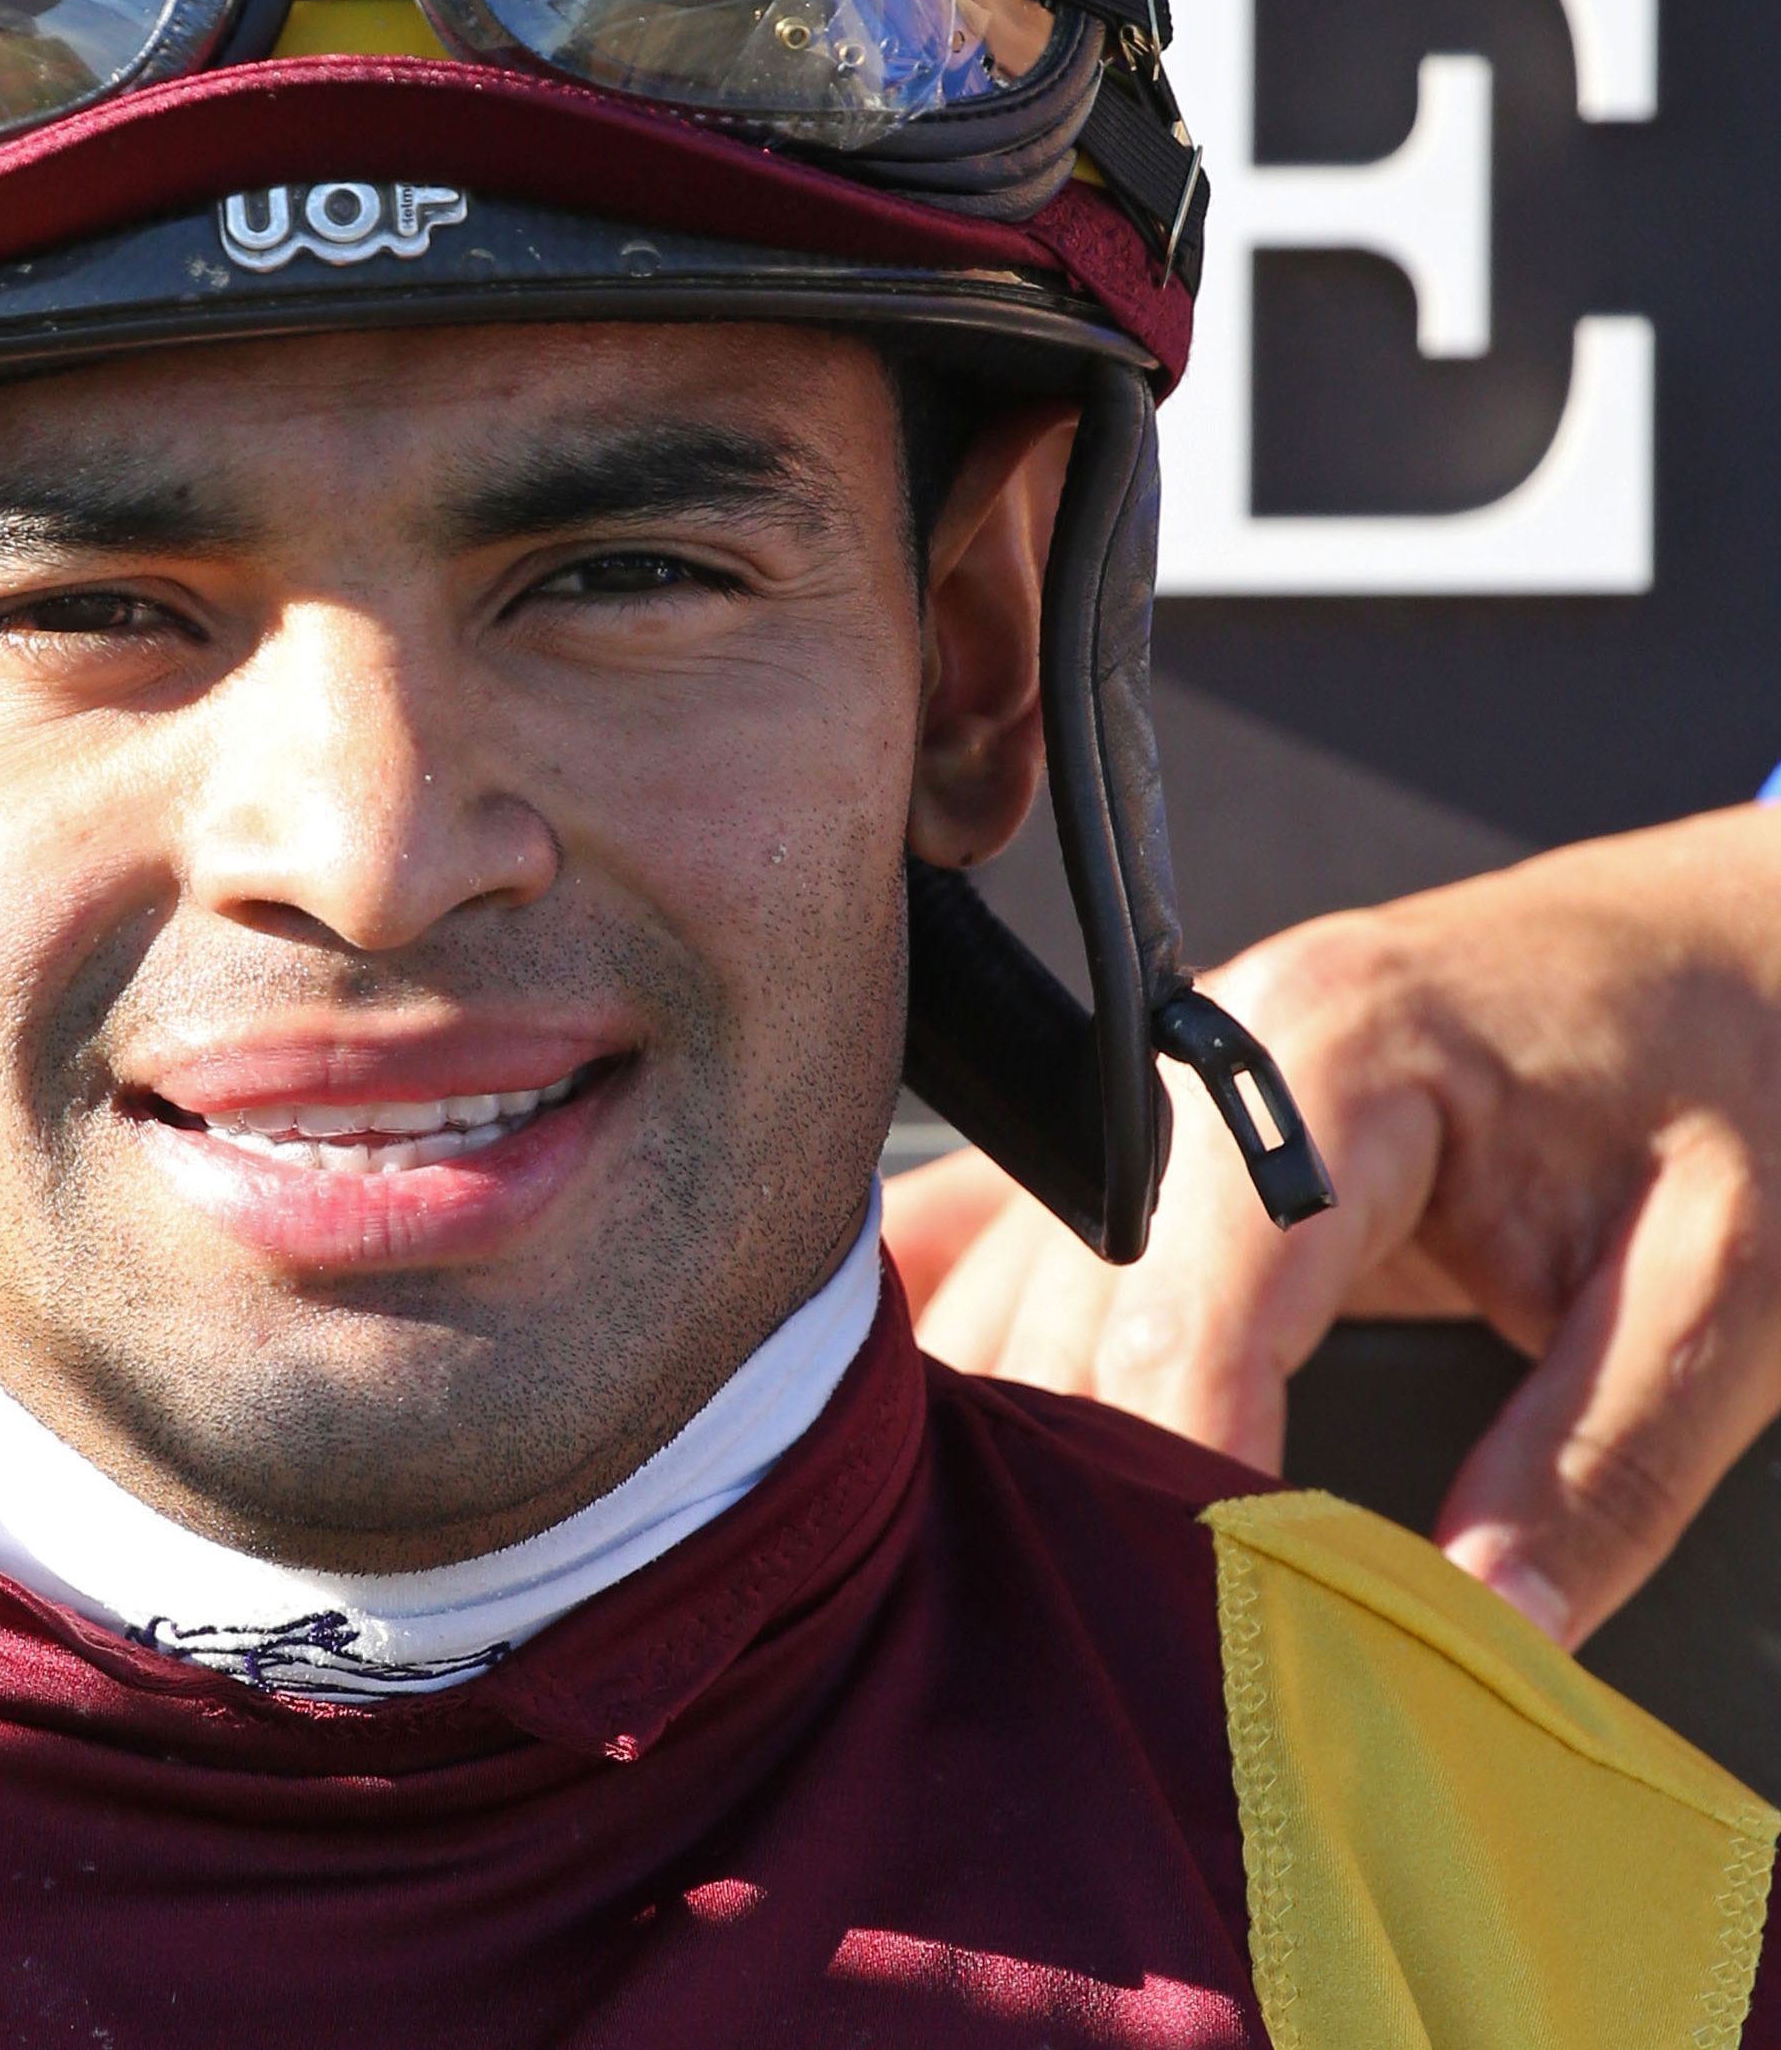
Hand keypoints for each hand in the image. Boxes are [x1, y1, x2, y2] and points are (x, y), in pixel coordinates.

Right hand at [886, 808, 1780, 1645]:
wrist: (1729, 940)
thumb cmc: (1741, 1073)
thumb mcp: (1732, 1283)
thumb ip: (1600, 1468)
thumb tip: (1475, 1641)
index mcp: (1330, 1056)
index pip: (1184, 1312)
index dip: (1176, 1493)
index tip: (1212, 1653)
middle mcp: (1199, 1056)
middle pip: (1069, 1316)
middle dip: (1094, 1501)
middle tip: (1144, 1675)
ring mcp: (1157, 1082)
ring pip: (1010, 1289)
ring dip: (1020, 1449)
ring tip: (1063, 1619)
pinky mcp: (1155, 1122)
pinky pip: (998, 1230)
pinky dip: (953, 1335)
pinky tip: (918, 1445)